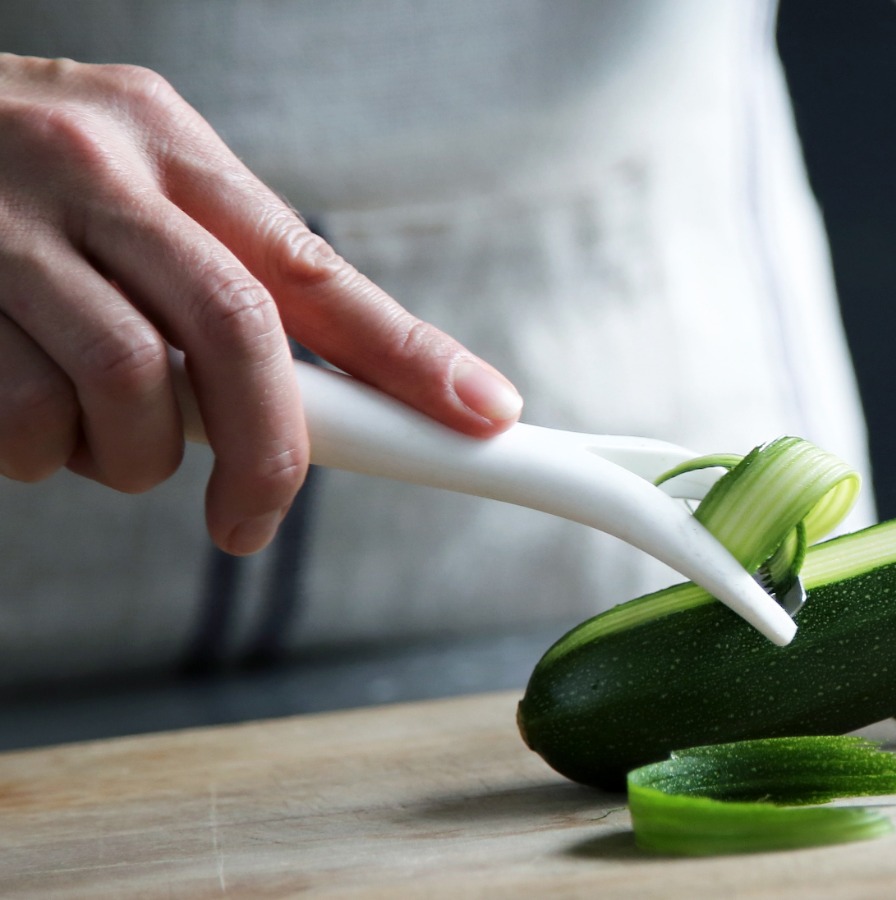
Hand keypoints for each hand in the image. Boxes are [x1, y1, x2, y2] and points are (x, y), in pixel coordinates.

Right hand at [0, 54, 522, 553]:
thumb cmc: (7, 179)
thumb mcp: (124, 183)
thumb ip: (216, 269)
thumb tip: (342, 394)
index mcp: (164, 142)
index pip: (313, 267)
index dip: (409, 353)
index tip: (481, 417)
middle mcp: (91, 168)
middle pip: (237, 333)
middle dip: (269, 450)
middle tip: (250, 519)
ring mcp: (2, 230)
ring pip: (126, 388)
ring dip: (131, 455)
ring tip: (101, 437)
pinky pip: (22, 419)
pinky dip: (40, 452)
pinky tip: (24, 419)